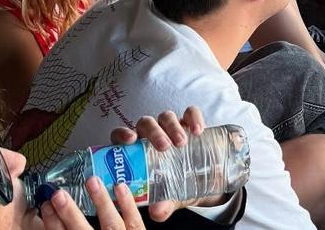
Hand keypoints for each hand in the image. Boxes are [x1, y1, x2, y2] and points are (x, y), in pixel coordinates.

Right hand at [40, 179, 144, 229]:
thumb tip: (57, 226)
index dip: (53, 225)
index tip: (44, 208)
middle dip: (69, 214)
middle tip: (57, 195)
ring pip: (111, 223)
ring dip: (101, 201)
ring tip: (91, 181)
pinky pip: (135, 222)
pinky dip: (128, 204)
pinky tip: (120, 187)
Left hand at [109, 107, 224, 220]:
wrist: (203, 181)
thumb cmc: (176, 186)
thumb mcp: (168, 198)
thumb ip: (162, 205)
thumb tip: (157, 211)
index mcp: (137, 150)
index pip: (122, 136)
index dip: (123, 134)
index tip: (130, 140)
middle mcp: (151, 135)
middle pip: (145, 123)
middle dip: (154, 132)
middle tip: (164, 147)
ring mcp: (171, 127)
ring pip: (166, 116)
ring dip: (172, 126)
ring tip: (181, 142)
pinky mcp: (190, 123)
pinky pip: (191, 113)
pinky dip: (193, 118)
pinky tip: (198, 130)